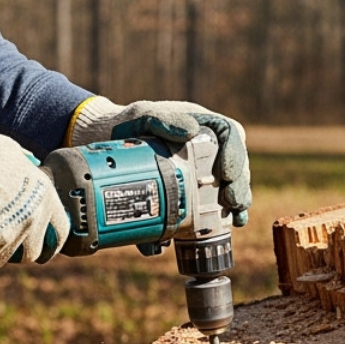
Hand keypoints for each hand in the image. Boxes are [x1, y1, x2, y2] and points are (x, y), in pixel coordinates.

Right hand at [0, 111, 69, 271]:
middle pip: (32, 251)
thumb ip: (22, 168)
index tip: (45, 245)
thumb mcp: (8, 152)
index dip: (51, 239)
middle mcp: (29, 220)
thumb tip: (27, 168)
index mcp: (41, 196)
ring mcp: (5, 239)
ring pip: (0, 260)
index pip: (60, 229)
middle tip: (1, 244)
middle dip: (19, 251)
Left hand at [67, 97, 251, 225]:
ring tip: (236, 219)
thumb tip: (190, 131)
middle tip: (234, 203)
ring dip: (236, 204)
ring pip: (229, 185)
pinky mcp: (191, 191)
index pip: (231, 135)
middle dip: (240, 186)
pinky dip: (221, 216)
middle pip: (236, 164)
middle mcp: (208, 148)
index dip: (235, 156)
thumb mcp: (141, 116)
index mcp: (202, 125)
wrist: (105, 145)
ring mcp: (202, 170)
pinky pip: (212, 203)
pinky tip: (226, 227)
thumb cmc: (127, 125)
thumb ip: (162, 120)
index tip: (228, 176)